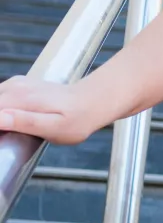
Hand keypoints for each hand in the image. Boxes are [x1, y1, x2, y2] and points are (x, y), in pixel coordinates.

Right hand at [0, 76, 115, 145]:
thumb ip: (25, 122)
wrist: (93, 101)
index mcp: (19, 98)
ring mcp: (15, 85)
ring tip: (9, 132)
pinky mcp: (17, 87)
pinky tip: (8, 124)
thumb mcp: (55, 128)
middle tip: (7, 137)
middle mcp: (14, 87)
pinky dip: (0, 112)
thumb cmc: (78, 118)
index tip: (2, 136)